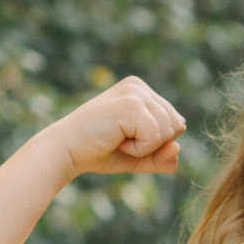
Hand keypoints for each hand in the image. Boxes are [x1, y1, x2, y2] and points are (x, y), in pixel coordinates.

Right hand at [39, 76, 185, 178]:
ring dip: (145, 147)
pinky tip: (117, 141)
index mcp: (142, 92)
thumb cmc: (100, 151)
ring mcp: (134, 92)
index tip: (127, 138)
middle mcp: (139, 86)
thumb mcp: (140, 157)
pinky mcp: (130, 104)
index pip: (176, 123)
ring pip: (169, 131)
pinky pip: (156, 137)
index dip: (157, 142)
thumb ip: (164, 157)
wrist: (66, 151)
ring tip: (118, 139)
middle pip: (177, 126)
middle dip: (154, 144)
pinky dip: (139, 149)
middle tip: (122, 140)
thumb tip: (177, 148)